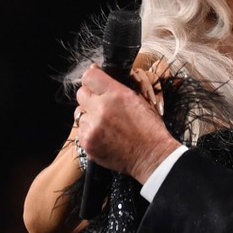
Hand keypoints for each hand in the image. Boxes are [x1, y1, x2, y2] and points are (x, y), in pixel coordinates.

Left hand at [75, 64, 180, 183]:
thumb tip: (101, 78)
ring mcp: (93, 127)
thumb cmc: (150, 130)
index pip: (90, 76)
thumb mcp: (140, 101)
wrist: (152, 156)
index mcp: (117, 95)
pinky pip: (81, 131)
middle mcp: (101, 109)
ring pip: (79, 114)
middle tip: (102, 105)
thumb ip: (118, 89)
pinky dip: (89, 132)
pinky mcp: (87, 143)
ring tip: (106, 124)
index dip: (93, 77)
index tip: (95, 81)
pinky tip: (104, 136)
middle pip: (81, 93)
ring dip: (89, 116)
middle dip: (90, 97)